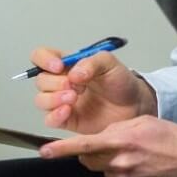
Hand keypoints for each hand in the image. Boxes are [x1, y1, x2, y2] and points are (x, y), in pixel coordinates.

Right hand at [32, 49, 155, 133]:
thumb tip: (73, 74)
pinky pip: (49, 120)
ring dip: (53, 98)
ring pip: (41, 100)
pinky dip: (55, 115)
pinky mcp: (67, 120)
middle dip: (54, 82)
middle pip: (41, 80)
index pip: (42, 56)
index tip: (58, 66)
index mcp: (68, 65)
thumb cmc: (121, 82)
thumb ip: (92, 63)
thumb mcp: (110, 64)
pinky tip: (67, 111)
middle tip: (74, 86)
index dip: (44, 59)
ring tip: (73, 98)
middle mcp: (62, 82)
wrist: (135, 106)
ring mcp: (63, 102)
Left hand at [40, 115, 176, 176]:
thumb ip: (117, 128)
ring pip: (102, 169)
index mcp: (122, 140)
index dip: (62, 148)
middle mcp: (121, 161)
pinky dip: (121, 170)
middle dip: (88, 152)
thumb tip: (101, 137)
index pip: (84, 145)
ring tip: (131, 152)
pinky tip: (138, 164)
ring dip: (108, 160)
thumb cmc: (172, 138)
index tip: (45, 150)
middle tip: (105, 143)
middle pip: (88, 160)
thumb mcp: (143, 121)